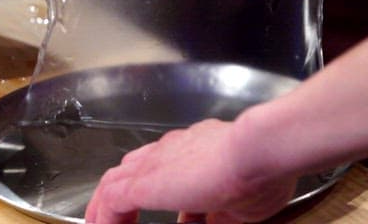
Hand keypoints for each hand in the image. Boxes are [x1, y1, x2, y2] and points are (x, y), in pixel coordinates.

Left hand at [84, 119, 296, 223]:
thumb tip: (215, 223)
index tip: (169, 214)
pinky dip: (105, 216)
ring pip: (116, 180)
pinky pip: (111, 200)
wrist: (258, 150)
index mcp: (194, 150)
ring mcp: (156, 163)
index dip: (159, 190)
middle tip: (120, 219)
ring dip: (107, 205)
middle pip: (133, 168)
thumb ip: (221, 215)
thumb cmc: (262, 171)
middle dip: (123, 194)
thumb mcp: (240, 205)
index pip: (165, 166)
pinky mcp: (145, 182)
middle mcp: (171, 150)